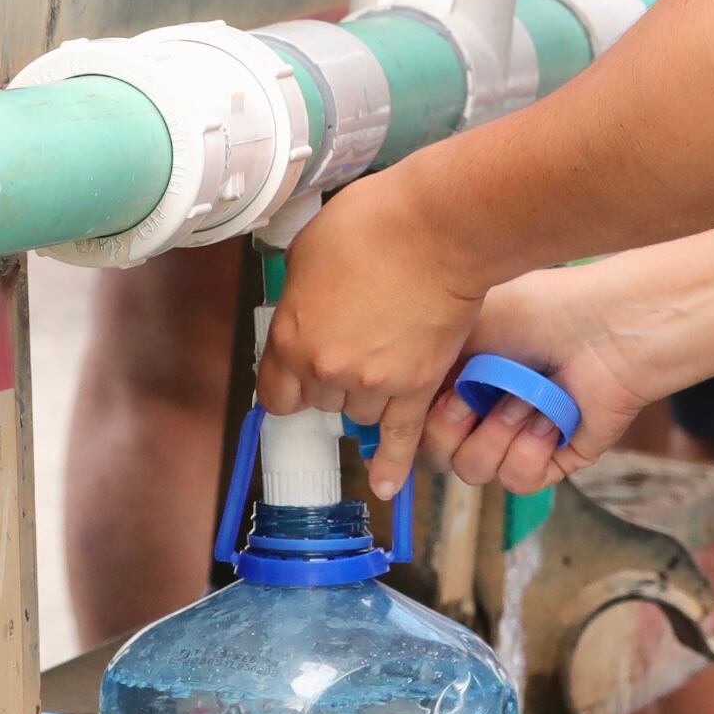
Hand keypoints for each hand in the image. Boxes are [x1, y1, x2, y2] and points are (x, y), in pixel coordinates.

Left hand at [255, 168, 495, 492]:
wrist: (437, 227)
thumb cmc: (371, 225)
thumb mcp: (306, 254)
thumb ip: (299, 301)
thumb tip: (304, 315)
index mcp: (291, 340)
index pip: (275, 394)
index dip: (288, 382)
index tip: (297, 375)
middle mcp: (328, 372)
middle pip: (321, 401)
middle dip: (333, 378)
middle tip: (355, 339)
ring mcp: (375, 384)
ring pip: (361, 413)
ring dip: (368, 394)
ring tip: (384, 354)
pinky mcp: (417, 386)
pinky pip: (401, 437)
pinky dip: (394, 464)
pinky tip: (387, 487)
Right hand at [413, 271, 658, 496]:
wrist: (600, 326)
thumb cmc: (536, 311)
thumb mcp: (461, 327)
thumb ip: (422, 365)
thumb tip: (397, 400)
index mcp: (458, 381)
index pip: (415, 425)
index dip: (411, 425)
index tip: (426, 402)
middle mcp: (484, 413)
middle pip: (438, 456)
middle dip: (452, 427)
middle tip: (474, 394)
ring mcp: (518, 439)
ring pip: (475, 472)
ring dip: (497, 434)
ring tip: (525, 399)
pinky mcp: (553, 460)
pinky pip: (519, 480)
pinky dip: (530, 450)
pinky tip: (549, 417)